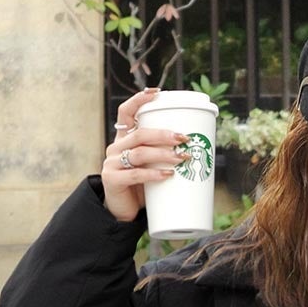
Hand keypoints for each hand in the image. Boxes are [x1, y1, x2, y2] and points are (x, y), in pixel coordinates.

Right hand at [100, 86, 187, 223]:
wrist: (122, 213)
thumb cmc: (141, 188)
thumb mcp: (151, 167)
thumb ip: (162, 156)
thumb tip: (196, 148)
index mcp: (124, 140)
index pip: (126, 113)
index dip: (139, 100)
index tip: (158, 93)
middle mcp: (115, 148)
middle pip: (140, 134)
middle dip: (164, 134)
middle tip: (184, 138)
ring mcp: (111, 163)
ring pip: (140, 152)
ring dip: (163, 154)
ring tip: (181, 158)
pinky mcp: (112, 180)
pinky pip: (135, 174)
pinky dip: (153, 174)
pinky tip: (167, 175)